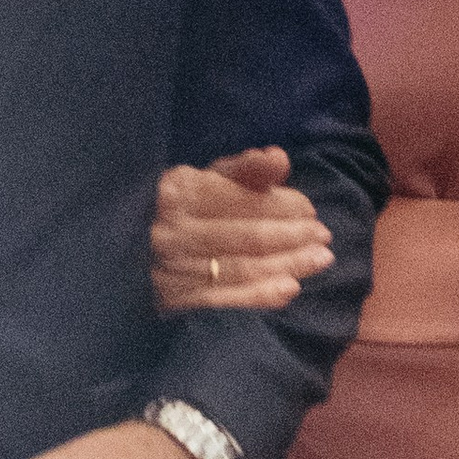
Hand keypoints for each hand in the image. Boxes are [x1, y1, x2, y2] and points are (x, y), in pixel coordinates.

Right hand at [150, 147, 331, 312]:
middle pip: (245, 236)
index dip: (281, 206)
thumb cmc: (182, 208)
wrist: (134, 249)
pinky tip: (289, 288)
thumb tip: (279, 158)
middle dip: (291, 237)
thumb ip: (244, 170)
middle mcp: (173, 230)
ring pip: (241, 268)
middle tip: (324, 236)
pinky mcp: (175, 300)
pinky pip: (225, 300)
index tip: (310, 209)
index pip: (241, 201)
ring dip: (287, 265)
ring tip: (320, 259)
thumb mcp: (206, 179)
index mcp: (179, 192)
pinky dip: (260, 295)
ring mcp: (172, 268)